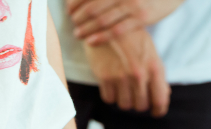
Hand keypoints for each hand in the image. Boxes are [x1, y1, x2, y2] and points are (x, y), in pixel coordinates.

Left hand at [68, 0, 184, 44]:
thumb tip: (89, 1)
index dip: (75, 2)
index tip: (68, 10)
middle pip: (92, 6)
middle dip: (78, 16)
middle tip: (71, 23)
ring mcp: (132, 4)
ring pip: (102, 19)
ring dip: (86, 28)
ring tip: (77, 34)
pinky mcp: (141, 18)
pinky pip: (116, 30)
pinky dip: (101, 37)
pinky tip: (90, 42)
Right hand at [84, 31, 169, 115]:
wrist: (108, 24)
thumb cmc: (133, 40)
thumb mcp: (151, 53)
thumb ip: (159, 75)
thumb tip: (166, 95)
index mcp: (155, 68)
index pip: (160, 101)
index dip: (159, 111)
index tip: (155, 112)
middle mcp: (139, 74)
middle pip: (141, 106)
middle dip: (139, 103)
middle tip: (136, 94)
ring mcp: (121, 77)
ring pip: (125, 105)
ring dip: (124, 100)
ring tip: (123, 88)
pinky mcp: (105, 77)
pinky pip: (109, 99)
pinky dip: (111, 95)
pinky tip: (112, 84)